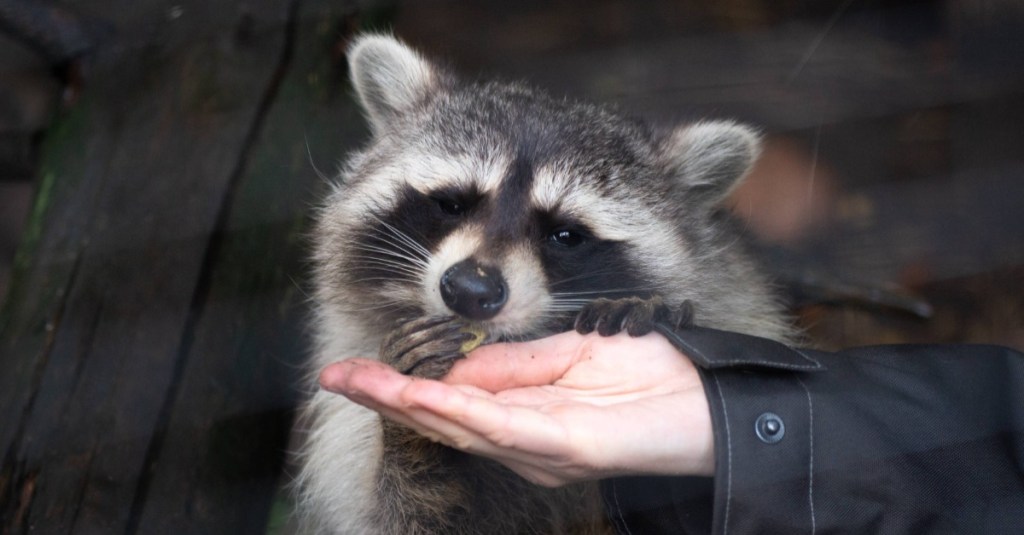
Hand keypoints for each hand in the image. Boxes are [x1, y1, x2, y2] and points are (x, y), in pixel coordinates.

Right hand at [319, 330, 714, 486]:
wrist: (710, 395)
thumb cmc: (651, 372)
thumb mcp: (571, 352)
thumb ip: (515, 363)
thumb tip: (455, 371)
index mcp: (522, 408)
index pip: (450, 396)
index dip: (402, 383)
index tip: (355, 369)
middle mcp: (522, 434)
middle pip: (442, 417)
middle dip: (386, 397)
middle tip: (334, 378)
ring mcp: (540, 445)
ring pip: (461, 426)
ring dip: (408, 405)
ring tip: (360, 386)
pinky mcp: (566, 448)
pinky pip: (504, 429)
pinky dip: (461, 413)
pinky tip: (425, 399)